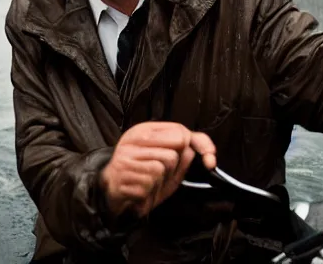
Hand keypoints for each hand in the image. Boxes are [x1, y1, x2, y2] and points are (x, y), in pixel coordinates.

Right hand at [100, 122, 216, 217]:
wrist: (112, 191)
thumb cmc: (143, 174)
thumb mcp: (168, 159)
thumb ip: (186, 150)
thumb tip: (202, 150)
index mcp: (145, 130)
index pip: (180, 131)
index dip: (199, 146)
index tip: (210, 160)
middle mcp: (133, 139)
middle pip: (173, 152)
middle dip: (172, 169)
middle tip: (161, 174)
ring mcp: (126, 155)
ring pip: (162, 167)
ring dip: (160, 181)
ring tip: (149, 182)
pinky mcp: (122, 173)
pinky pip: (149, 182)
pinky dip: (149, 191)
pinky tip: (140, 189)